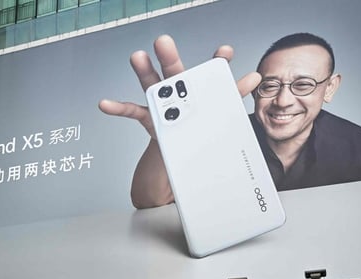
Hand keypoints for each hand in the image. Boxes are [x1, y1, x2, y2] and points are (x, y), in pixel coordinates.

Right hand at [98, 35, 260, 139]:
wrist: (179, 153)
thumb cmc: (197, 129)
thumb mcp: (217, 116)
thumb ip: (232, 94)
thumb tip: (254, 76)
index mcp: (196, 92)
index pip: (208, 76)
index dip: (217, 64)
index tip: (226, 52)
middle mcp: (178, 93)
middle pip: (174, 74)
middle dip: (169, 58)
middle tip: (164, 42)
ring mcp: (162, 105)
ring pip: (152, 86)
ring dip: (143, 72)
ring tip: (136, 57)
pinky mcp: (150, 120)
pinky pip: (132, 112)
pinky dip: (118, 108)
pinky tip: (105, 104)